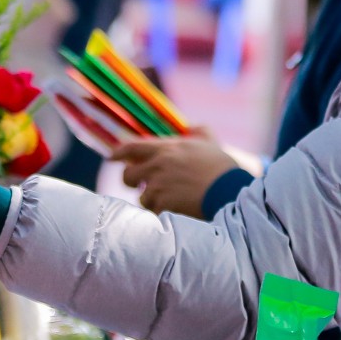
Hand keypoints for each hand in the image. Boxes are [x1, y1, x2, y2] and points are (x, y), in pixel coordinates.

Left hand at [111, 129, 247, 216]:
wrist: (229, 192)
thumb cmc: (221, 167)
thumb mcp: (210, 143)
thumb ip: (199, 131)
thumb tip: (191, 126)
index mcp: (166, 148)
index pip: (132, 147)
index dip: (118, 153)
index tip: (111, 157)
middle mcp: (157, 165)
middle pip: (128, 176)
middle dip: (132, 182)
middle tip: (141, 186)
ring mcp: (158, 186)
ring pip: (141, 197)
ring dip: (152, 201)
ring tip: (173, 200)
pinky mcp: (162, 205)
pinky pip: (154, 212)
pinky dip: (162, 213)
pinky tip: (178, 210)